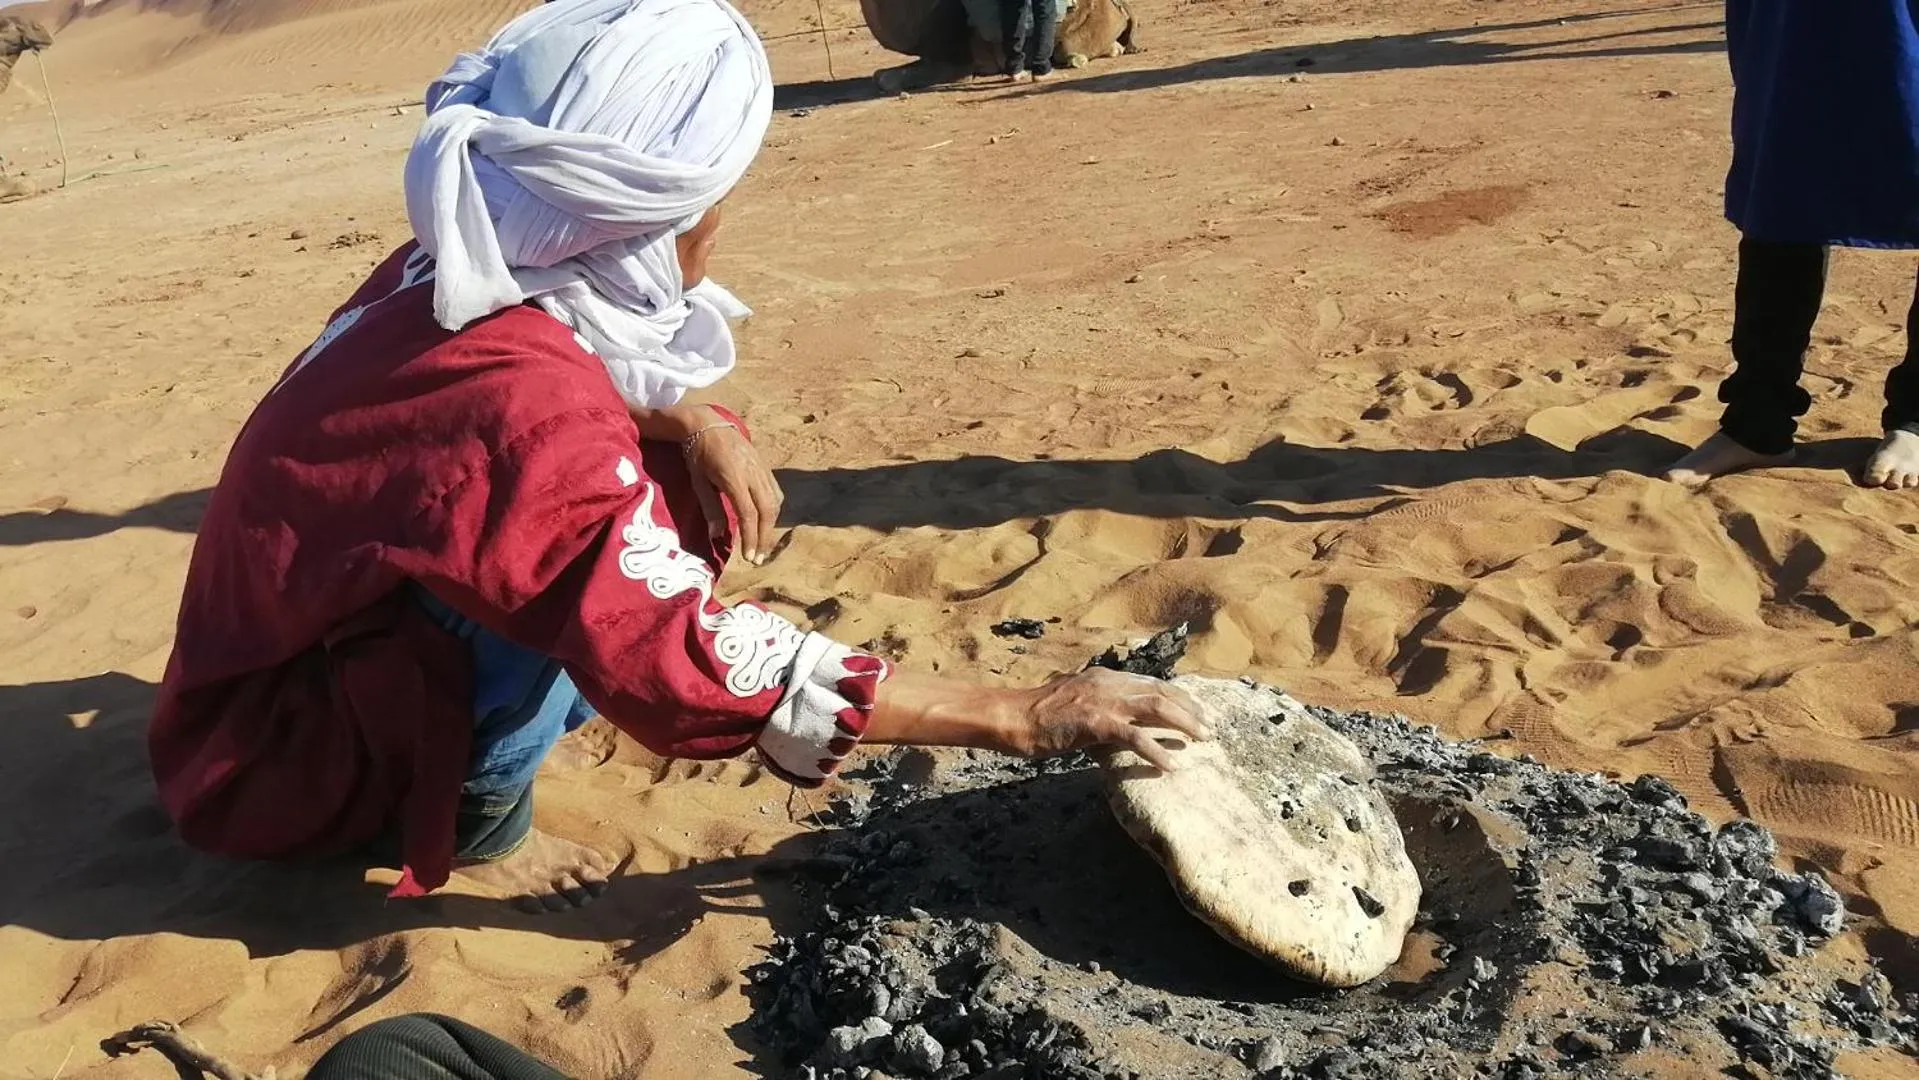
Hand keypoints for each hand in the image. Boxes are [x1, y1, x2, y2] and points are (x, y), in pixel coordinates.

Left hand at [684, 417, 782, 564]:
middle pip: (767, 510)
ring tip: (762, 544)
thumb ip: (709, 507)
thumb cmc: (698, 453)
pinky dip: (774, 510)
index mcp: (734, 477)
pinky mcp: (765, 467)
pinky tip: (767, 521)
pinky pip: (776, 492)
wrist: (710, 424)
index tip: (748, 556)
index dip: (750, 536)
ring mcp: (762, 469)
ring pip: (775, 502)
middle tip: (758, 557)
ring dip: (771, 526)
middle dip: (764, 537)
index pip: (748, 512)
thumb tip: (716, 536)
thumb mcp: (698, 480)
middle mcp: (752, 473)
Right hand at [1011, 669, 1211, 771]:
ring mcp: (1103, 702)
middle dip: (1191, 709)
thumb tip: (1118, 716)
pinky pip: (1135, 736)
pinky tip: (1170, 765)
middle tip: (1211, 726)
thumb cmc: (1039, 714)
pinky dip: (1156, 750)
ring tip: (1203, 740)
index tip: (1198, 709)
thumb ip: (1098, 701)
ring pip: (1156, 708)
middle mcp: (1109, 684)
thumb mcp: (1074, 699)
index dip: (1180, 696)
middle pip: (1162, 692)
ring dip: (1184, 724)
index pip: (1152, 683)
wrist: (1014, 717)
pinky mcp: (1096, 723)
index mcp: (1105, 677)